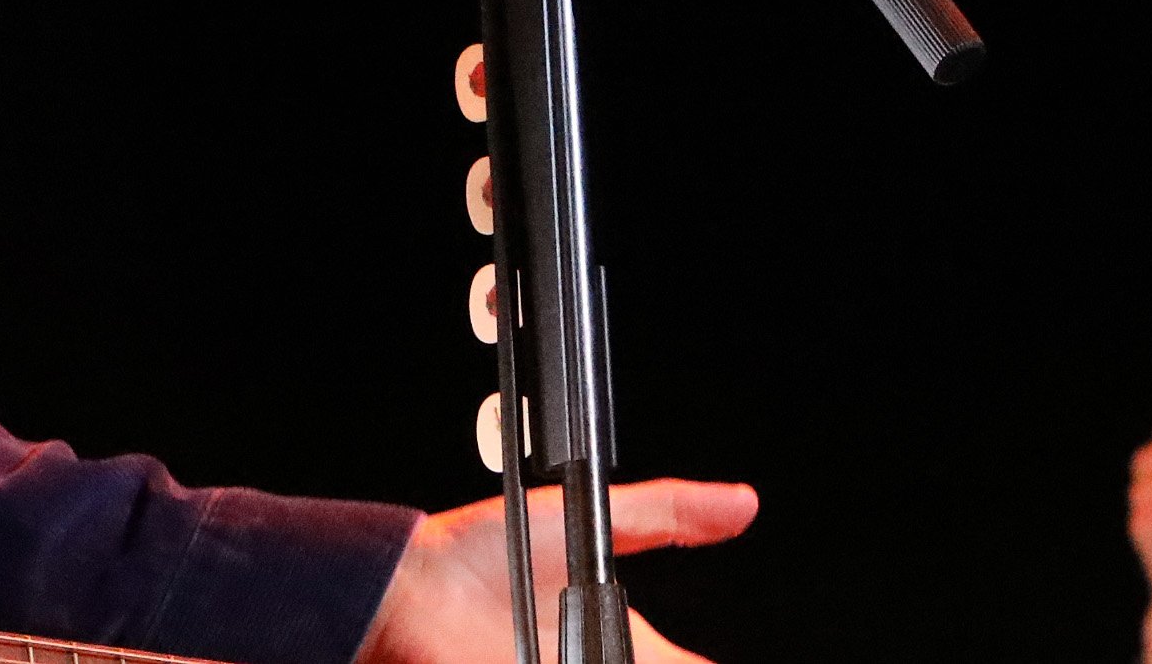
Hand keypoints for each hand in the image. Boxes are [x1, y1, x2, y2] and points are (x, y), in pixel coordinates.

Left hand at [356, 477, 757, 662]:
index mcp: (621, 645)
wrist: (408, 581)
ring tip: (600, 648)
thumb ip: (664, 514)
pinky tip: (570, 653)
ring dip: (606, 657)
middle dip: (652, 661)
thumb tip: (742, 503)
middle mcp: (593, 662)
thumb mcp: (587, 523)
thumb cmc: (486, 551)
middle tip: (631, 649)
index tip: (717, 660)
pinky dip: (586, 660)